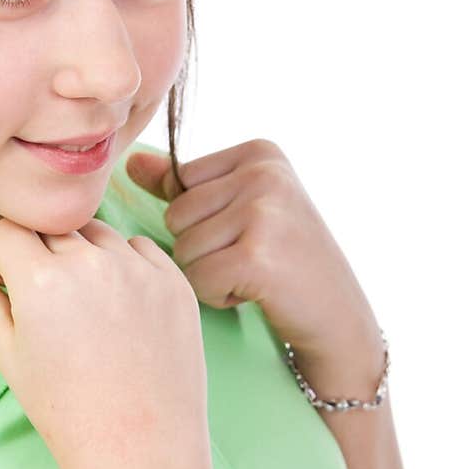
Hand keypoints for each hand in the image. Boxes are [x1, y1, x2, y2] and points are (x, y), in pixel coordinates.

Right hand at [0, 217, 209, 468]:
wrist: (140, 447)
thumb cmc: (65, 407)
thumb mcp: (8, 353)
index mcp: (41, 281)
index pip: (8, 229)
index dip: (3, 259)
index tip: (11, 292)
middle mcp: (92, 264)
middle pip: (51, 226)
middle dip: (42, 255)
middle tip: (50, 308)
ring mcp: (139, 270)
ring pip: (96, 232)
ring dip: (84, 255)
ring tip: (88, 311)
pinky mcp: (174, 281)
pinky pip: (140, 249)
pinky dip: (126, 267)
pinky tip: (122, 314)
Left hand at [125, 138, 381, 364]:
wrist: (338, 316)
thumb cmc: (285, 261)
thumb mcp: (241, 208)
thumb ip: (186, 185)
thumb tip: (130, 164)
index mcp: (260, 152)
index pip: (180, 182)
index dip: (202, 220)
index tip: (249, 232)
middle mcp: (264, 173)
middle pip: (176, 215)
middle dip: (203, 249)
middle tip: (252, 258)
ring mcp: (263, 212)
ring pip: (182, 249)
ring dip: (211, 273)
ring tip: (255, 274)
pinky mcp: (257, 256)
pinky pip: (197, 278)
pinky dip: (218, 295)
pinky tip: (255, 292)